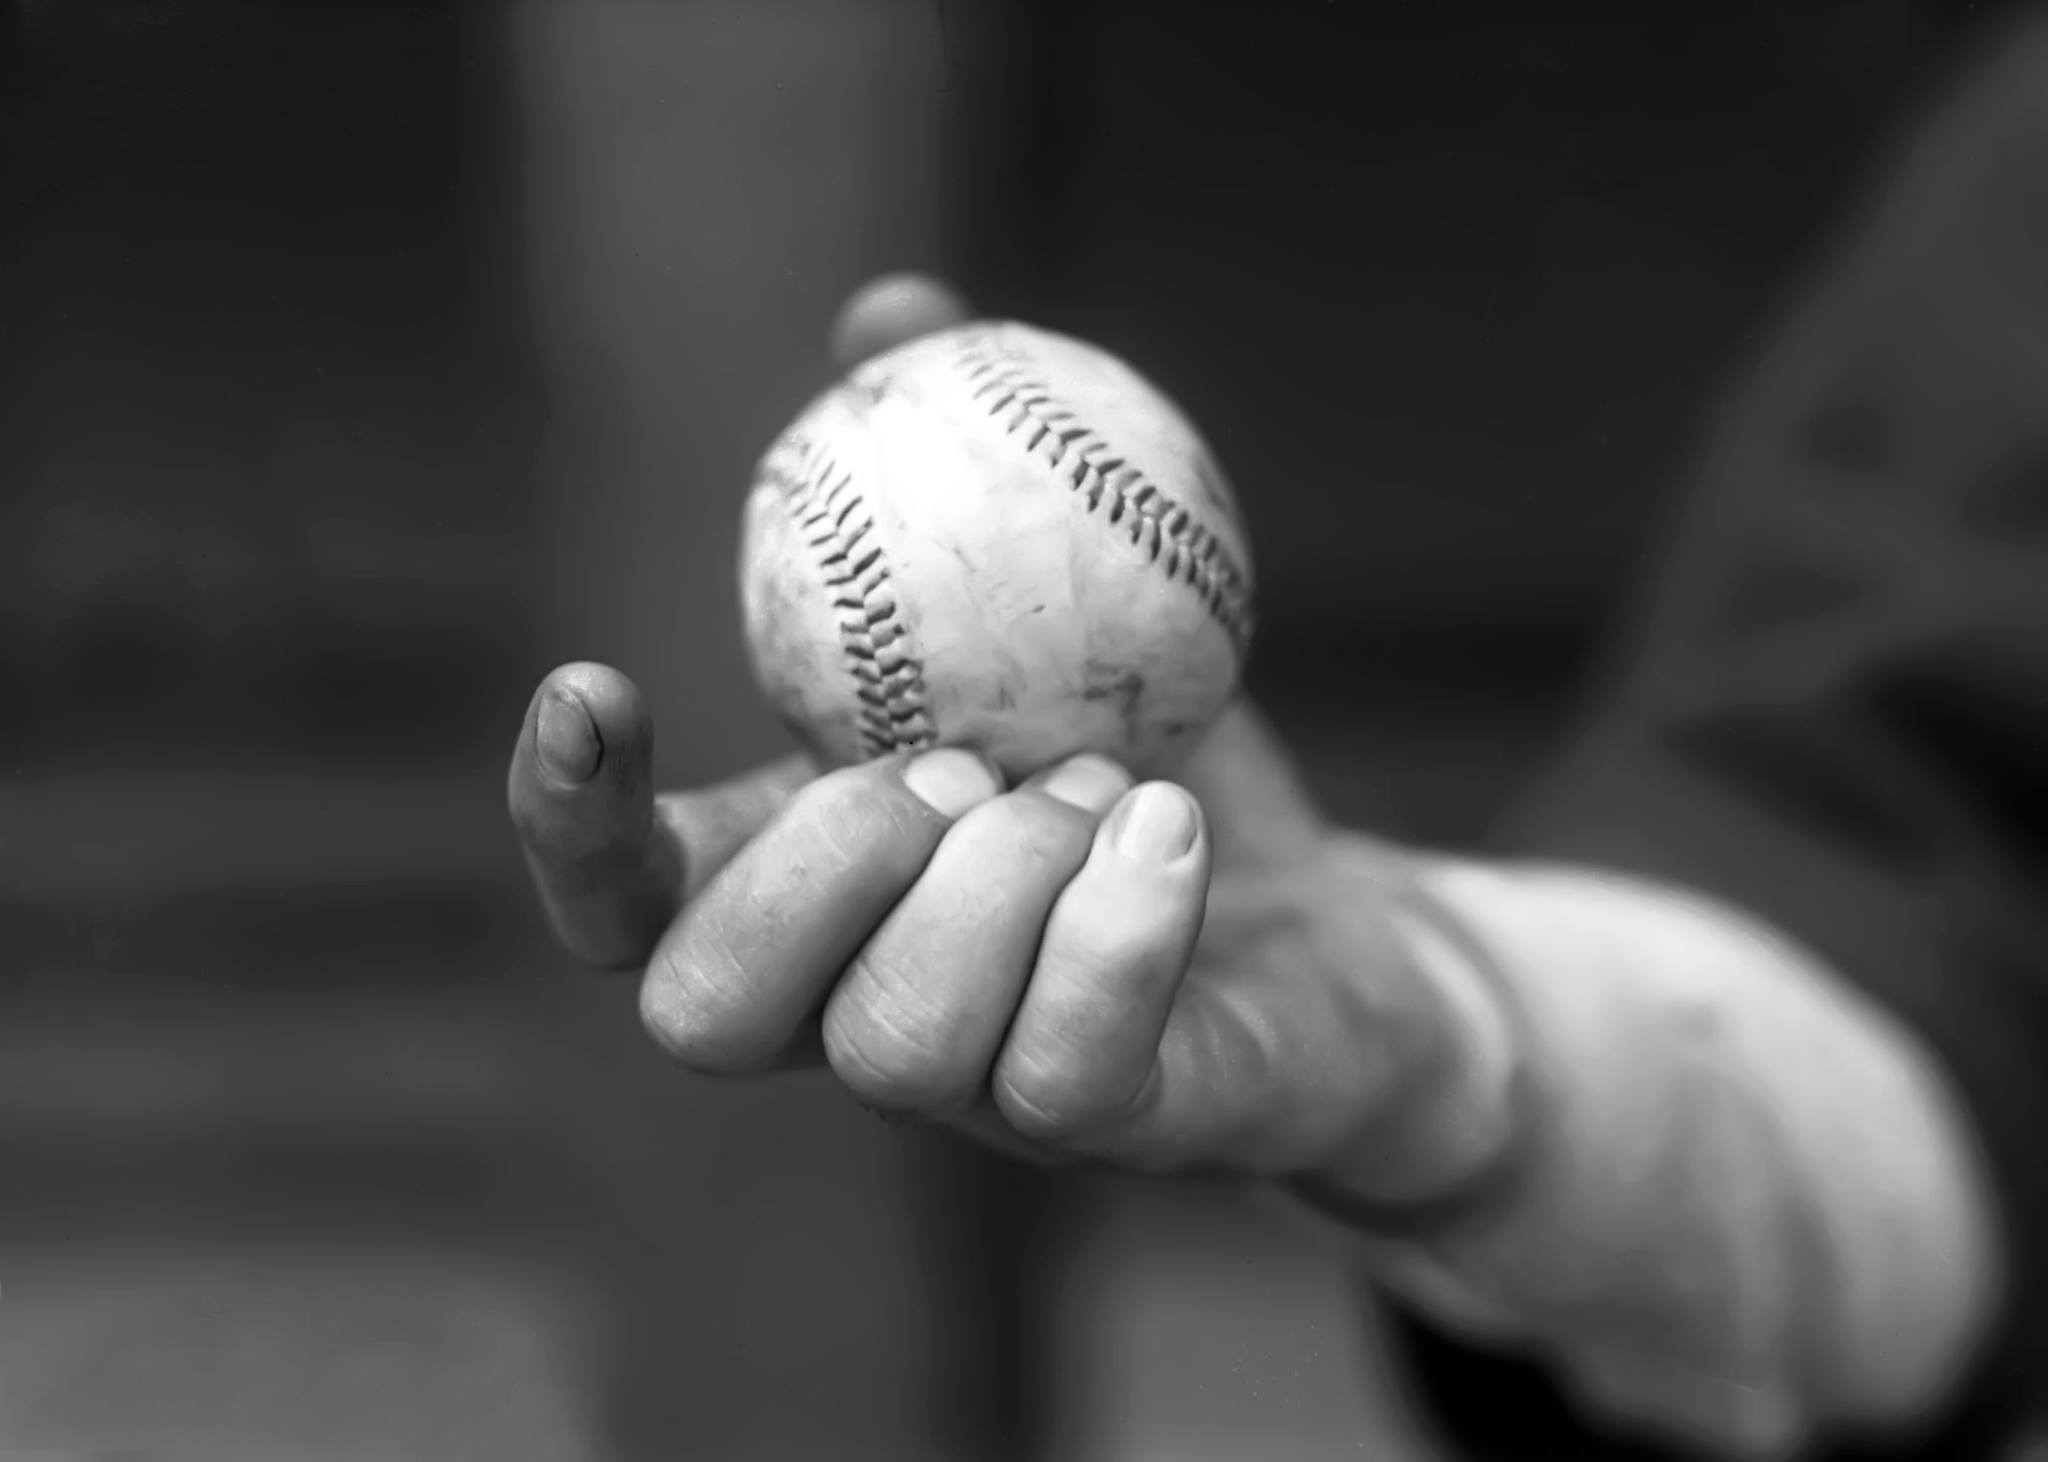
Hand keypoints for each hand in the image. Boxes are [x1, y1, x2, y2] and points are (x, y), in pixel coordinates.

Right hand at [508, 274, 1514, 1200]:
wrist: (1324, 925)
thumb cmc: (1151, 758)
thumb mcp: (1060, 601)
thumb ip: (957, 472)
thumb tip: (892, 315)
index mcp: (801, 894)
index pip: (621, 903)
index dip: (570, 819)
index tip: (594, 681)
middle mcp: (852, 1013)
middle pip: (706, 1015)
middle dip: (806, 873)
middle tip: (936, 765)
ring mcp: (974, 1101)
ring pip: (893, 1044)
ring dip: (990, 885)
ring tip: (1096, 780)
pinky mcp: (1113, 1132)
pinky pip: (1068, 1074)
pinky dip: (1117, 926)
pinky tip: (1172, 823)